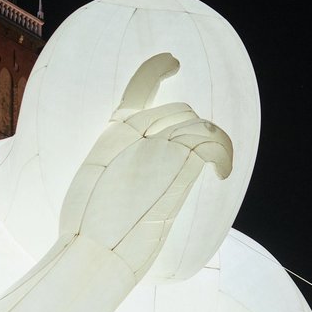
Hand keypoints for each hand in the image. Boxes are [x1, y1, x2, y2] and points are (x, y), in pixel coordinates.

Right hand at [58, 53, 232, 276]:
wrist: (95, 249)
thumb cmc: (88, 235)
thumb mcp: (90, 191)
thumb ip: (110, 173)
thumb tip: (120, 186)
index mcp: (110, 137)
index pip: (138, 90)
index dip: (156, 71)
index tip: (172, 62)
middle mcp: (132, 133)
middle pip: (176, 111)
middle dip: (188, 131)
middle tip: (195, 160)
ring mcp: (155, 145)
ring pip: (195, 124)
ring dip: (206, 143)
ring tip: (214, 167)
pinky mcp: (178, 162)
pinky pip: (213, 142)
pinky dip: (223, 155)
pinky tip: (221, 174)